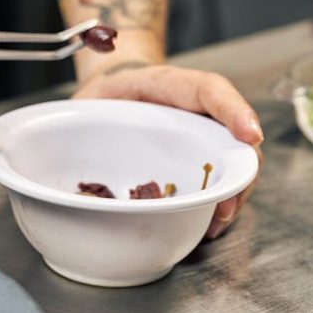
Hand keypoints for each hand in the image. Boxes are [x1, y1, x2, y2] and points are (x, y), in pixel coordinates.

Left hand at [74, 63, 262, 237]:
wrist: (118, 99)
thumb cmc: (109, 97)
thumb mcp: (91, 98)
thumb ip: (82, 114)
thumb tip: (63, 142)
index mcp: (170, 86)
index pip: (208, 89)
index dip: (233, 110)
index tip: (249, 135)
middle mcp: (198, 113)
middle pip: (236, 137)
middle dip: (241, 170)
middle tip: (229, 202)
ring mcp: (206, 140)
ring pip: (236, 164)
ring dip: (234, 195)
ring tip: (218, 221)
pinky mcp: (201, 164)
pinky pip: (220, 183)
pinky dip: (220, 206)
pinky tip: (208, 225)